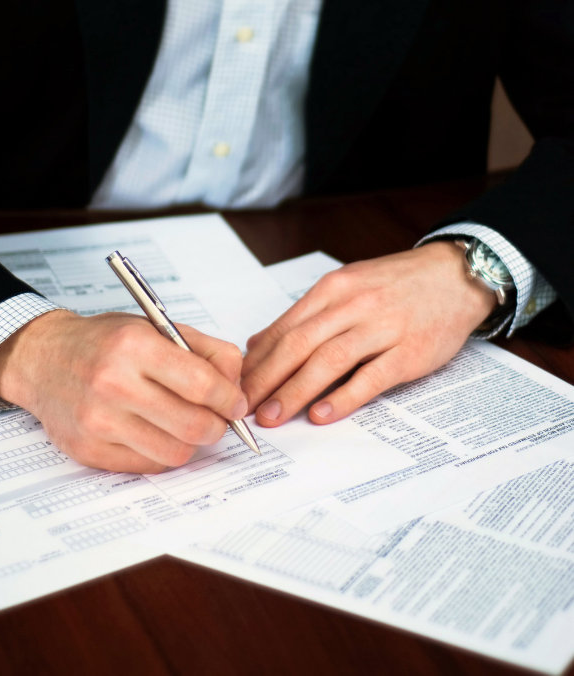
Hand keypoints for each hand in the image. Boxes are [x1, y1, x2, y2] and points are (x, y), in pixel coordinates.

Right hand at [0, 311, 245, 472]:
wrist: (43, 360)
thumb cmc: (103, 342)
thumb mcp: (155, 327)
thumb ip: (205, 350)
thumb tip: (237, 386)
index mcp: (134, 346)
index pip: (201, 384)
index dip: (230, 399)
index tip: (237, 404)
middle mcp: (113, 384)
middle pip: (192, 425)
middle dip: (217, 426)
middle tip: (217, 419)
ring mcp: (97, 421)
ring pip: (174, 453)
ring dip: (192, 443)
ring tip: (187, 425)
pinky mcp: (88, 450)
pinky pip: (148, 466)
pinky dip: (163, 453)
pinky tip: (157, 433)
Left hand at [242, 241, 496, 426]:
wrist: (455, 275)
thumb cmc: (396, 284)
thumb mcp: (345, 286)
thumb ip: (303, 315)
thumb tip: (258, 343)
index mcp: (333, 288)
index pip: (284, 327)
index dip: (257, 360)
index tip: (236, 384)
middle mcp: (354, 305)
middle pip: (299, 345)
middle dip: (266, 379)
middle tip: (243, 406)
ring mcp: (383, 328)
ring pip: (329, 361)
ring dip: (295, 391)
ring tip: (271, 415)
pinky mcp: (410, 352)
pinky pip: (371, 377)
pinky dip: (343, 397)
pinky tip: (321, 414)